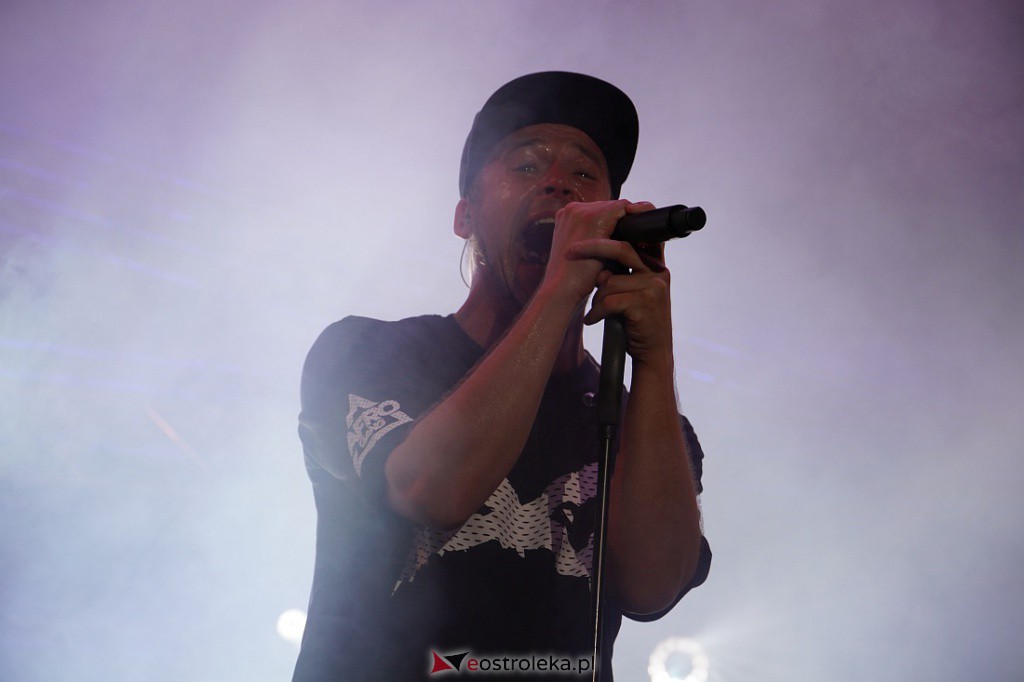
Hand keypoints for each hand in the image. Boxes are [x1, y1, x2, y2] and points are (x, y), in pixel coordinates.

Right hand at [542, 199, 649, 305]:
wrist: (561, 291)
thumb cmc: (574, 280)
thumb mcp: (588, 256)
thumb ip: (602, 244)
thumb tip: (627, 243)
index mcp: (567, 218)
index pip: (598, 213)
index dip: (615, 225)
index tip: (630, 237)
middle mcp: (572, 210)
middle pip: (608, 209)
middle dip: (623, 222)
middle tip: (641, 237)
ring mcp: (582, 211)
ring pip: (617, 208)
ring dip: (630, 221)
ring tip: (644, 236)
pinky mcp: (595, 217)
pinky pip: (623, 209)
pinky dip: (635, 218)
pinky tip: (642, 232)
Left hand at [568, 202, 674, 367]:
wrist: (652, 352)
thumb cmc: (637, 320)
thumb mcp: (635, 291)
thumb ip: (624, 272)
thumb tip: (597, 259)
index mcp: (656, 265)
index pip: (636, 238)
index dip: (613, 232)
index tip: (590, 231)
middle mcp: (659, 272)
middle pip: (621, 249)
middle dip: (592, 248)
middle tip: (569, 252)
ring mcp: (654, 287)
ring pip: (610, 281)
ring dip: (596, 298)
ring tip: (594, 311)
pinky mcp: (644, 304)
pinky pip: (609, 300)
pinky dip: (596, 312)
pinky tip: (592, 320)